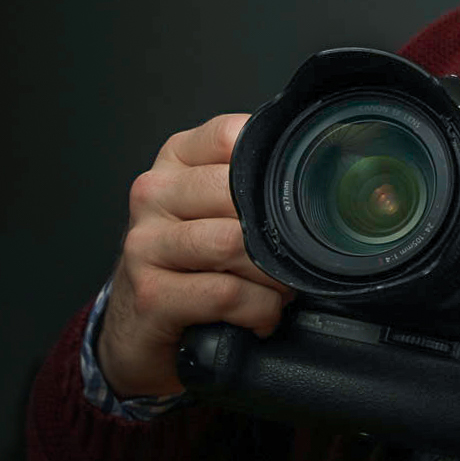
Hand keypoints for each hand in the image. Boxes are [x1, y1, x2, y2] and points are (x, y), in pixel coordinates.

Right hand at [96, 114, 294, 397]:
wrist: (138, 324)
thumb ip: (252, 180)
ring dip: (272, 274)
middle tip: (292, 256)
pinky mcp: (150, 294)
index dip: (274, 165)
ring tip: (279, 288)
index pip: (230, 136)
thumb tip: (321, 171)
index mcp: (176, 161)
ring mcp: (145, 244)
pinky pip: (226, 293)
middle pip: (237, 193)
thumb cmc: (193, 260)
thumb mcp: (217, 207)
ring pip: (233, 243)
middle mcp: (154, 194)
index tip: (298, 193)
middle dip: (277, 231)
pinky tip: (260, 315)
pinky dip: (259, 308)